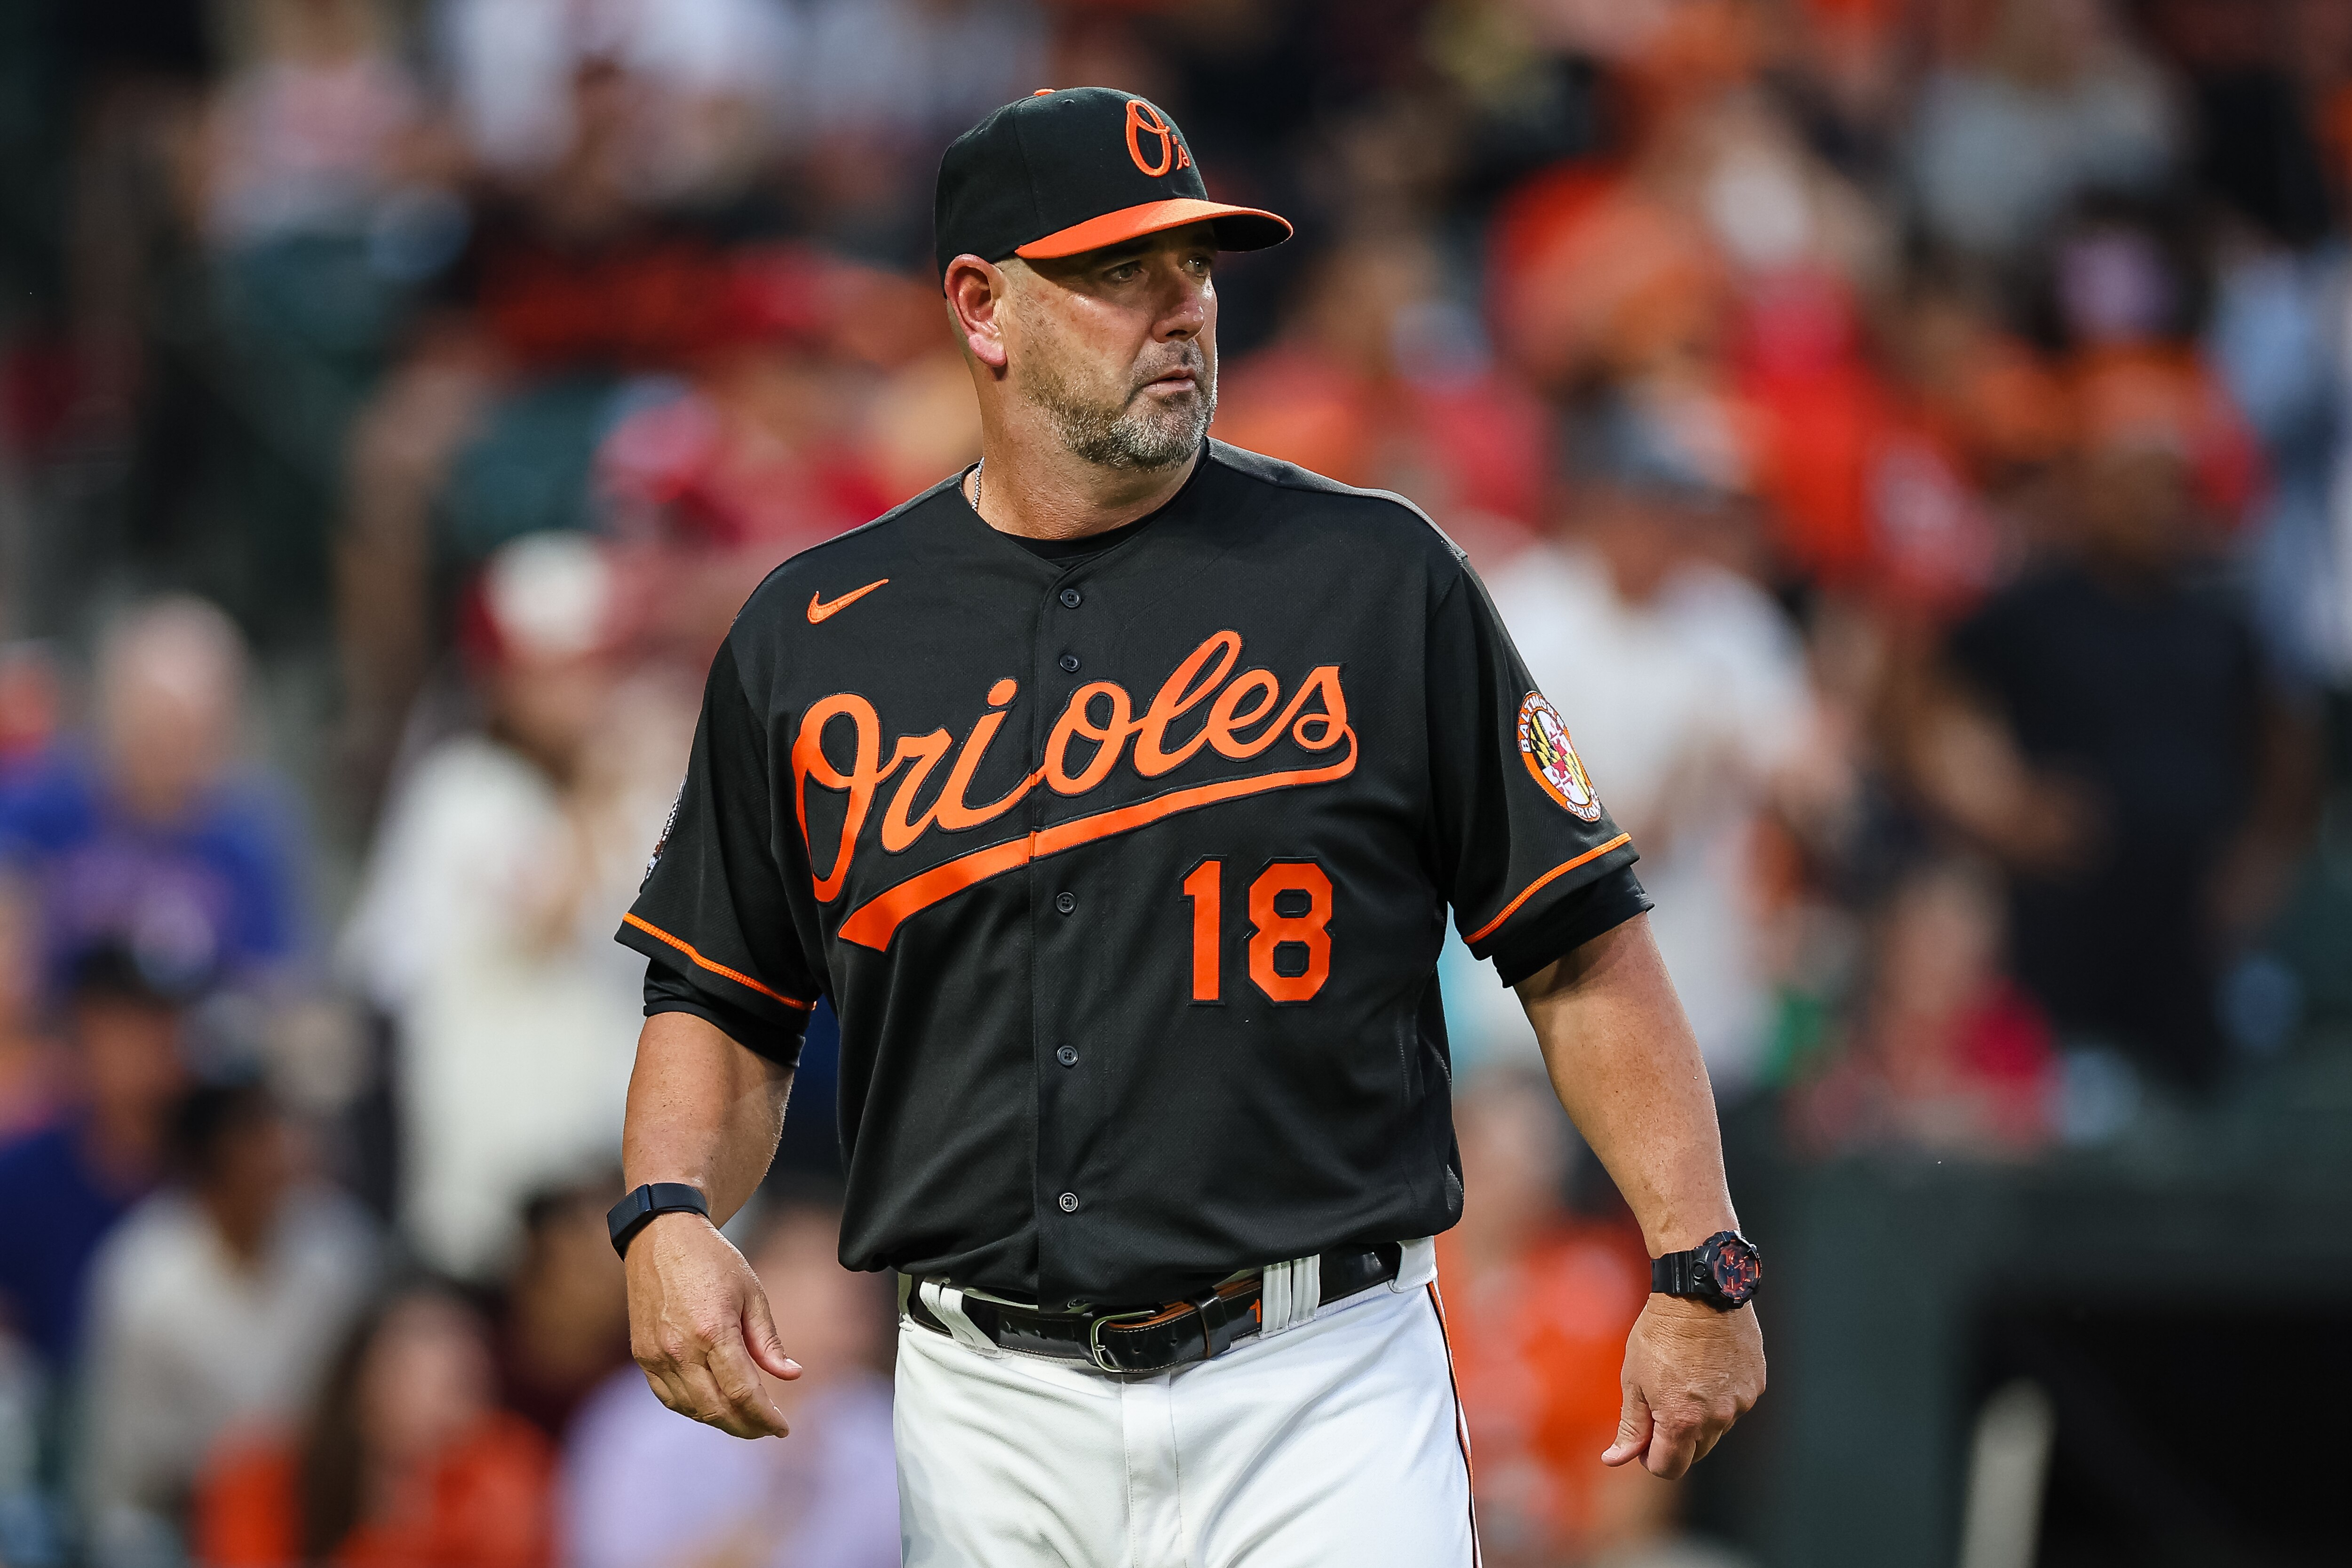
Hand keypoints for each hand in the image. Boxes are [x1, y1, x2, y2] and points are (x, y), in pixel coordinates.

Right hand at [626, 1210, 800, 1437]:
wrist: (661, 1237)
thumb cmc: (712, 1261)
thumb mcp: (752, 1293)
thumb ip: (768, 1341)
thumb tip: (791, 1375)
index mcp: (713, 1331)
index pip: (742, 1392)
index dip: (765, 1417)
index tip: (782, 1428)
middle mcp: (680, 1349)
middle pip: (716, 1409)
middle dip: (746, 1427)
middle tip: (766, 1429)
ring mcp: (656, 1356)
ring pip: (691, 1409)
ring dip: (720, 1421)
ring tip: (744, 1420)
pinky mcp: (643, 1356)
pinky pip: (668, 1398)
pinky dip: (693, 1408)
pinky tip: (712, 1405)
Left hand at [1602, 1295, 1764, 1478]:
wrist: (1699, 1293)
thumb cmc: (1661, 1333)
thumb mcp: (1634, 1380)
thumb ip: (1631, 1426)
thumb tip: (1616, 1460)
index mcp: (1682, 1422)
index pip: (1669, 1468)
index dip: (1650, 1459)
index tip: (1643, 1438)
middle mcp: (1717, 1419)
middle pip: (1695, 1453)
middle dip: (1675, 1441)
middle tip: (1660, 1406)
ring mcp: (1740, 1403)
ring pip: (1717, 1430)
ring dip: (1700, 1419)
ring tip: (1684, 1379)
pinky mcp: (1755, 1385)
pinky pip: (1734, 1406)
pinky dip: (1720, 1398)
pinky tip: (1706, 1369)